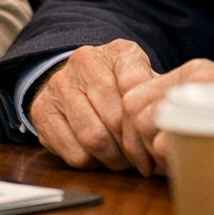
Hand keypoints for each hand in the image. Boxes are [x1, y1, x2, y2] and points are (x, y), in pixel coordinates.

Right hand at [29, 40, 157, 174]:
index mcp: (117, 51)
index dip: (146, 123)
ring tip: (122, 160)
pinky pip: (73, 152)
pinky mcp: (41, 110)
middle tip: (141, 160)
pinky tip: (99, 156)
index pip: (136, 89)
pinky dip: (91, 162)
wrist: (78, 80)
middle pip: (115, 119)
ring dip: (113, 158)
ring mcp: (59, 84)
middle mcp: (84, 61)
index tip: (154, 139)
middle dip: (131, 147)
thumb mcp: (143, 81)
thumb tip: (171, 119)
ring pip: (94, 137)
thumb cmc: (119, 87)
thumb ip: (156, 95)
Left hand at [121, 59, 213, 179]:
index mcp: (192, 73)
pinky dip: (168, 161)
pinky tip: (187, 168)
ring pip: (146, 125)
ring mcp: (206, 93)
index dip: (130, 127)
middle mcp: (194, 77)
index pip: (133, 95)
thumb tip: (148, 139)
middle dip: (134, 142)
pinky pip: (170, 141)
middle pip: (133, 110)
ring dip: (149, 153)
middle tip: (151, 166)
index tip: (141, 153)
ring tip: (171, 167)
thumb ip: (189, 114)